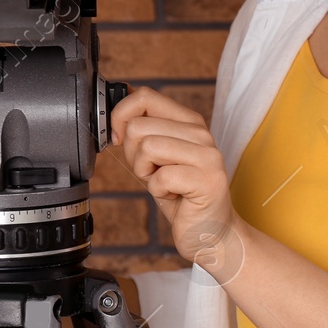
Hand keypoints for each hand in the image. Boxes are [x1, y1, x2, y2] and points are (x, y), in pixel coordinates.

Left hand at [110, 85, 240, 272]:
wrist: (210, 231)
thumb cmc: (181, 195)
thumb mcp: (158, 157)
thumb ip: (144, 131)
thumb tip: (117, 109)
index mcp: (189, 121)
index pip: (144, 95)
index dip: (120, 116)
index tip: (119, 138)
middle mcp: (201, 133)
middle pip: (139, 126)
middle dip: (133, 155)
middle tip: (153, 172)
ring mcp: (207, 155)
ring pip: (148, 147)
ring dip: (146, 172)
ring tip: (164, 183)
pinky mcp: (207, 180)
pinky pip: (161, 177)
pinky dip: (158, 191)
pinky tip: (175, 196)